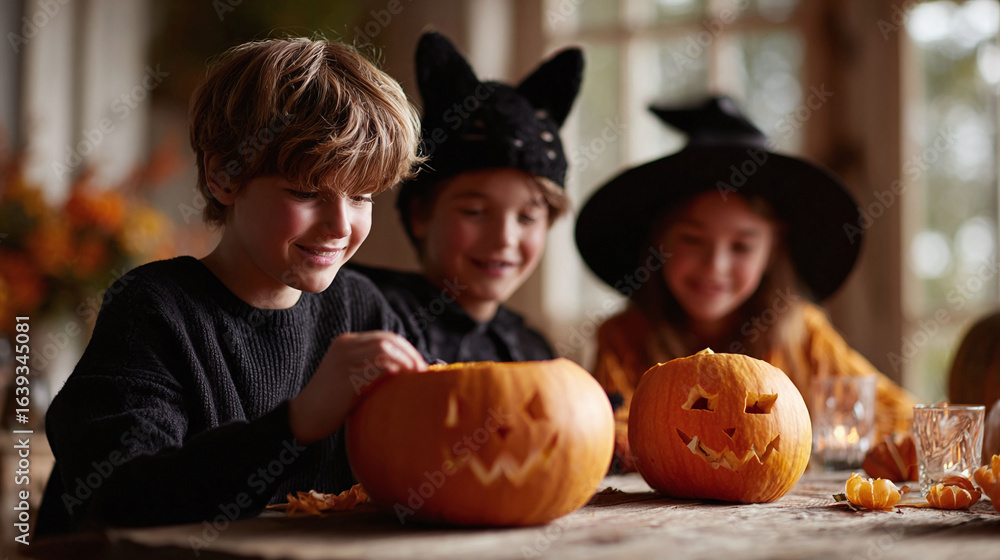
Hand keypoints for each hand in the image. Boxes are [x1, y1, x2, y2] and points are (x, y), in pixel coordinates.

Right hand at [289, 331, 426, 443]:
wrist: (304, 417)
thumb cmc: (331, 403)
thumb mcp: (351, 377)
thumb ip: (370, 368)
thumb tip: (404, 371)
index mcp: (346, 343)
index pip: (384, 337)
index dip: (406, 348)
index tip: (419, 365)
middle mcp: (345, 345)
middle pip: (387, 340)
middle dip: (409, 353)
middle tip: (422, 370)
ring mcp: (344, 359)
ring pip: (384, 348)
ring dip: (405, 360)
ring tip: (416, 375)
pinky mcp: (345, 375)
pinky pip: (376, 365)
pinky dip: (392, 368)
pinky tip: (400, 377)